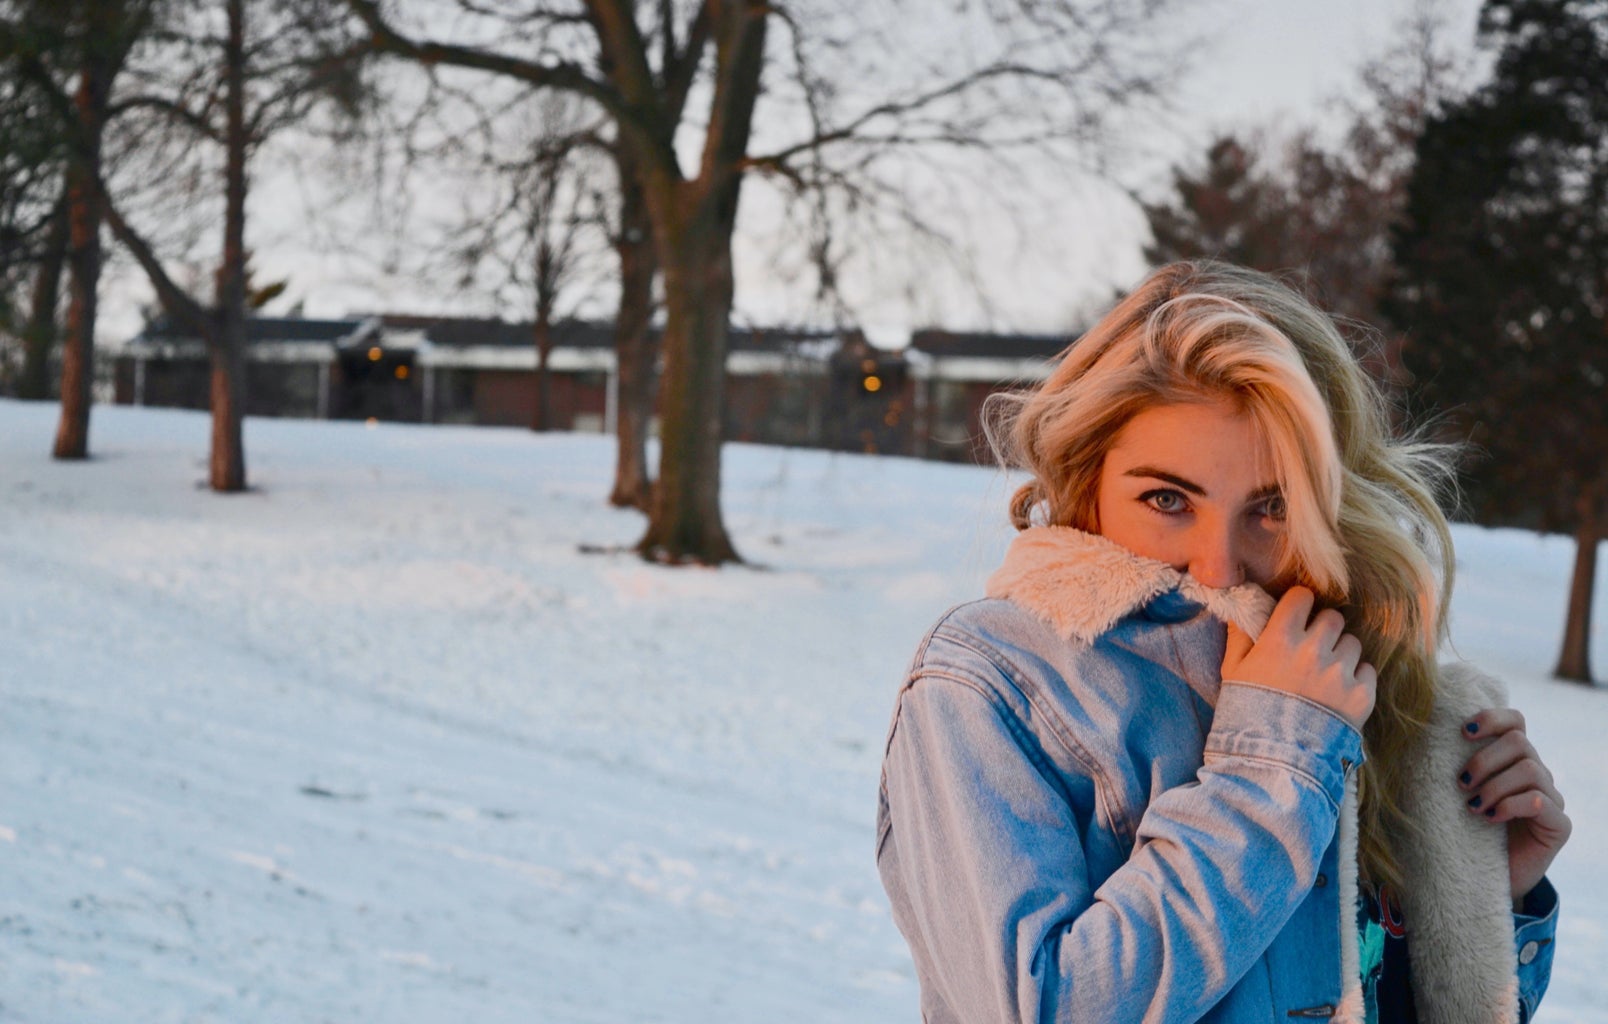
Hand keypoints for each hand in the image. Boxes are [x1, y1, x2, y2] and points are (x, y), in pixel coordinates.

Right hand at [1221, 586, 1376, 730]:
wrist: (1273, 760)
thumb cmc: (1247, 714)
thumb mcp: (1232, 672)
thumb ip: (1240, 636)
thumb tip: (1245, 609)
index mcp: (1280, 640)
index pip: (1302, 597)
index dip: (1299, 604)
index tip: (1296, 615)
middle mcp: (1314, 650)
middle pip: (1332, 618)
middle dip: (1323, 629)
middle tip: (1312, 648)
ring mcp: (1340, 673)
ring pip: (1352, 643)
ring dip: (1340, 653)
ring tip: (1326, 675)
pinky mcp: (1362, 695)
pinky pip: (1367, 670)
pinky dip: (1356, 678)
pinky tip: (1339, 693)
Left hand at [1458, 707, 1570, 904]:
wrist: (1478, 878)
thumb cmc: (1460, 831)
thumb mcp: (1451, 794)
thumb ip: (1449, 766)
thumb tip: (1415, 739)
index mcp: (1511, 759)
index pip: (1515, 721)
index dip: (1492, 718)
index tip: (1463, 733)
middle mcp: (1536, 774)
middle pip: (1519, 741)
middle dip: (1485, 759)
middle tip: (1461, 783)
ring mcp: (1551, 799)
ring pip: (1530, 769)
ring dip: (1495, 785)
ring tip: (1473, 806)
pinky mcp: (1559, 826)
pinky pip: (1541, 802)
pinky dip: (1511, 806)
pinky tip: (1491, 818)